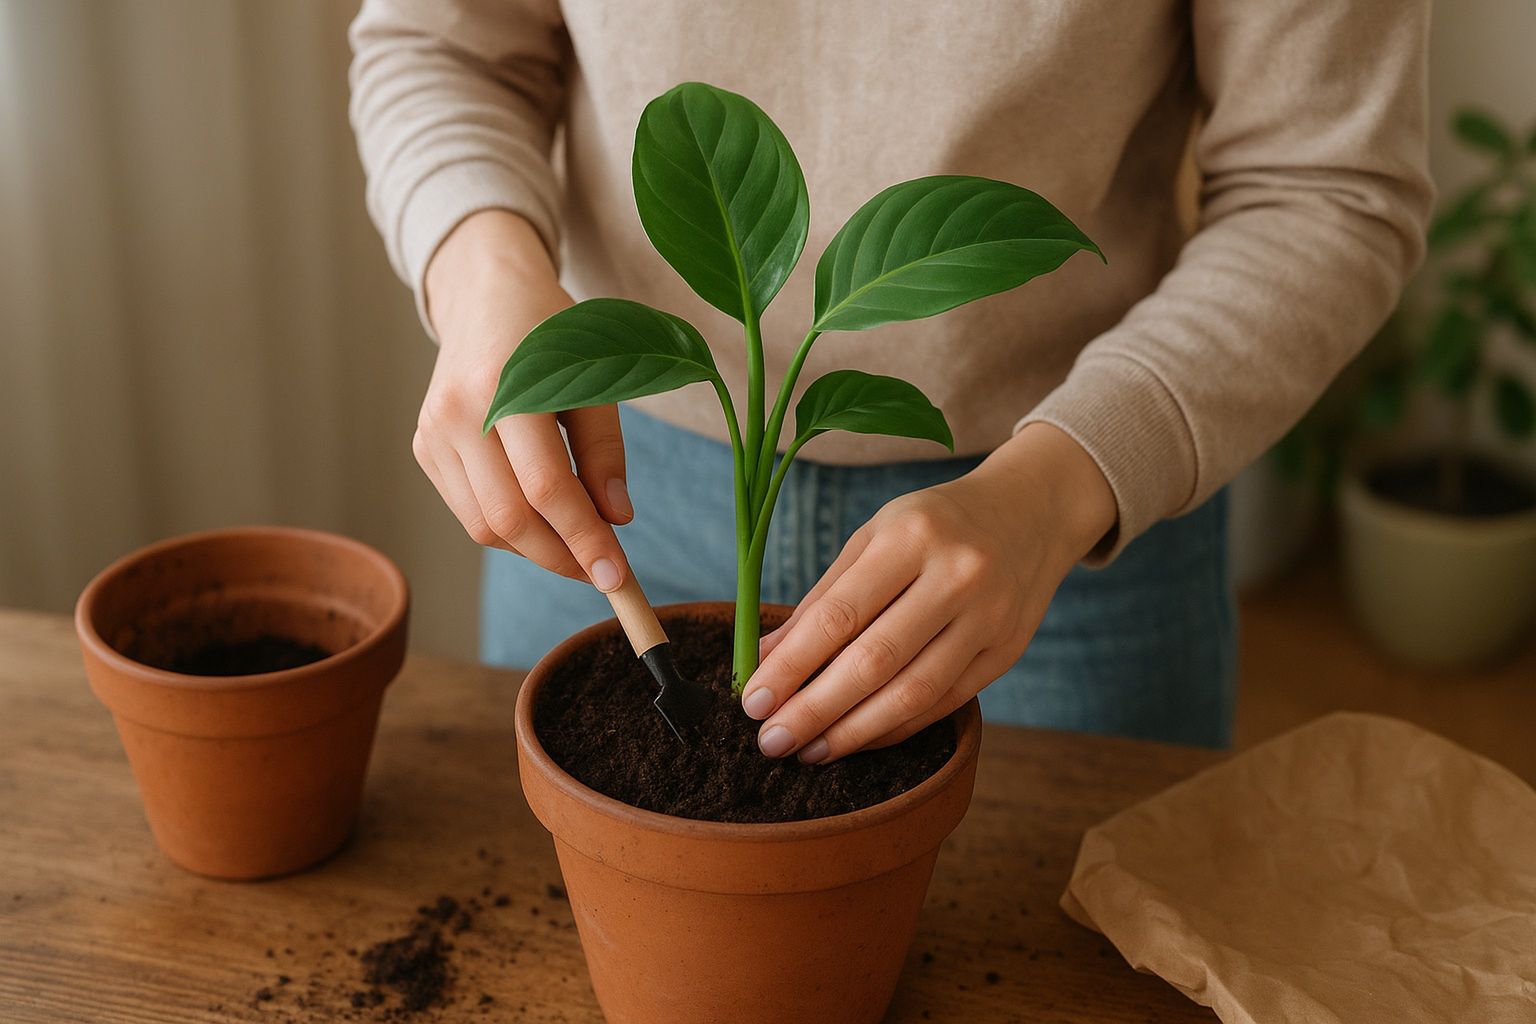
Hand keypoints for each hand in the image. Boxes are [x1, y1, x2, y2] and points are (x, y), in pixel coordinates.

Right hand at [416, 211, 631, 589]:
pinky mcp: (423, 448)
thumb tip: (617, 522)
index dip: (583, 539)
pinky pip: (469, 511)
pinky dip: (511, 528)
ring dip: (537, 549)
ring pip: (484, 525)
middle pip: (507, 518)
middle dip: (560, 556)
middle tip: (603, 571)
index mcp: (505, 386)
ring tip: (578, 543)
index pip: (546, 487)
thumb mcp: (596, 378)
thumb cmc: (555, 336)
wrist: (488, 296)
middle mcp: (457, 412)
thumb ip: (606, 451)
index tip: (617, 577)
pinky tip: (541, 517)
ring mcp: (432, 432)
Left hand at [741, 423, 1115, 762]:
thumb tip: (765, 657)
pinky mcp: (1006, 652)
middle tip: (772, 741)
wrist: (1031, 511)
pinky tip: (858, 738)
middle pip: (874, 661)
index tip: (754, 701)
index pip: (839, 615)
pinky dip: (894, 728)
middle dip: (815, 709)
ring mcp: (988, 618)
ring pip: (912, 693)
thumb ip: (823, 597)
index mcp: (911, 536)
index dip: (792, 665)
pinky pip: (943, 703)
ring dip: (854, 732)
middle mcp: (956, 576)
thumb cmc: (935, 523)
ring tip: (810, 751)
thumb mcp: (875, 536)